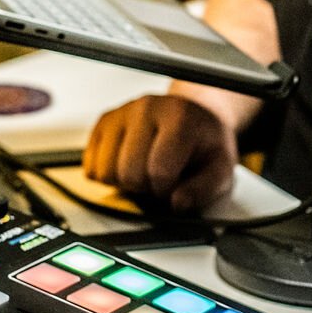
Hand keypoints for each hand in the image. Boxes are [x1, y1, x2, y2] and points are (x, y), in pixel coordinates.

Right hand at [83, 94, 237, 211]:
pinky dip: (107, 174)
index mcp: (179, 117)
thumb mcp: (220, 168)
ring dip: (124, 181)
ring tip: (145, 170)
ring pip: (104, 170)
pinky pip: (91, 164)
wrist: (195, 117)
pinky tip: (129, 164)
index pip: (158, 170)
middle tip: (160, 178)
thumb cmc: (205, 143)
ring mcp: (122, 112)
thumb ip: (204, 188)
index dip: (166, 189)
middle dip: (145, 186)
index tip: (174, 184)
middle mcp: (146, 108)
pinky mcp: (104, 121)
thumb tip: (178, 203)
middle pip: (128, 172)